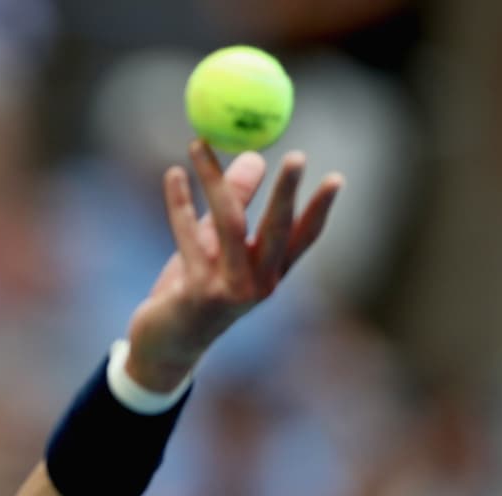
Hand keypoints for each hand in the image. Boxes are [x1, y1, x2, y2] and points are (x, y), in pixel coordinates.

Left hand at [125, 140, 342, 391]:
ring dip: (214, 179)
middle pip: (277, 230)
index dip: (321, 210)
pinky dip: (179, 203)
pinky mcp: (198, 293)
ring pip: (228, 224)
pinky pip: (188, 238)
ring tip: (199, 143)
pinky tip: (174, 175)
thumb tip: (254, 156)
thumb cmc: (194, 292)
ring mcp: (230, 291)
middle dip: (288, 192)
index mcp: (271, 275)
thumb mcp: (217, 248)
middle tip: (297, 155)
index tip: (337, 178)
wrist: (165, 346)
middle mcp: (258, 285)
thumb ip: (236, 204)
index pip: (304, 239)